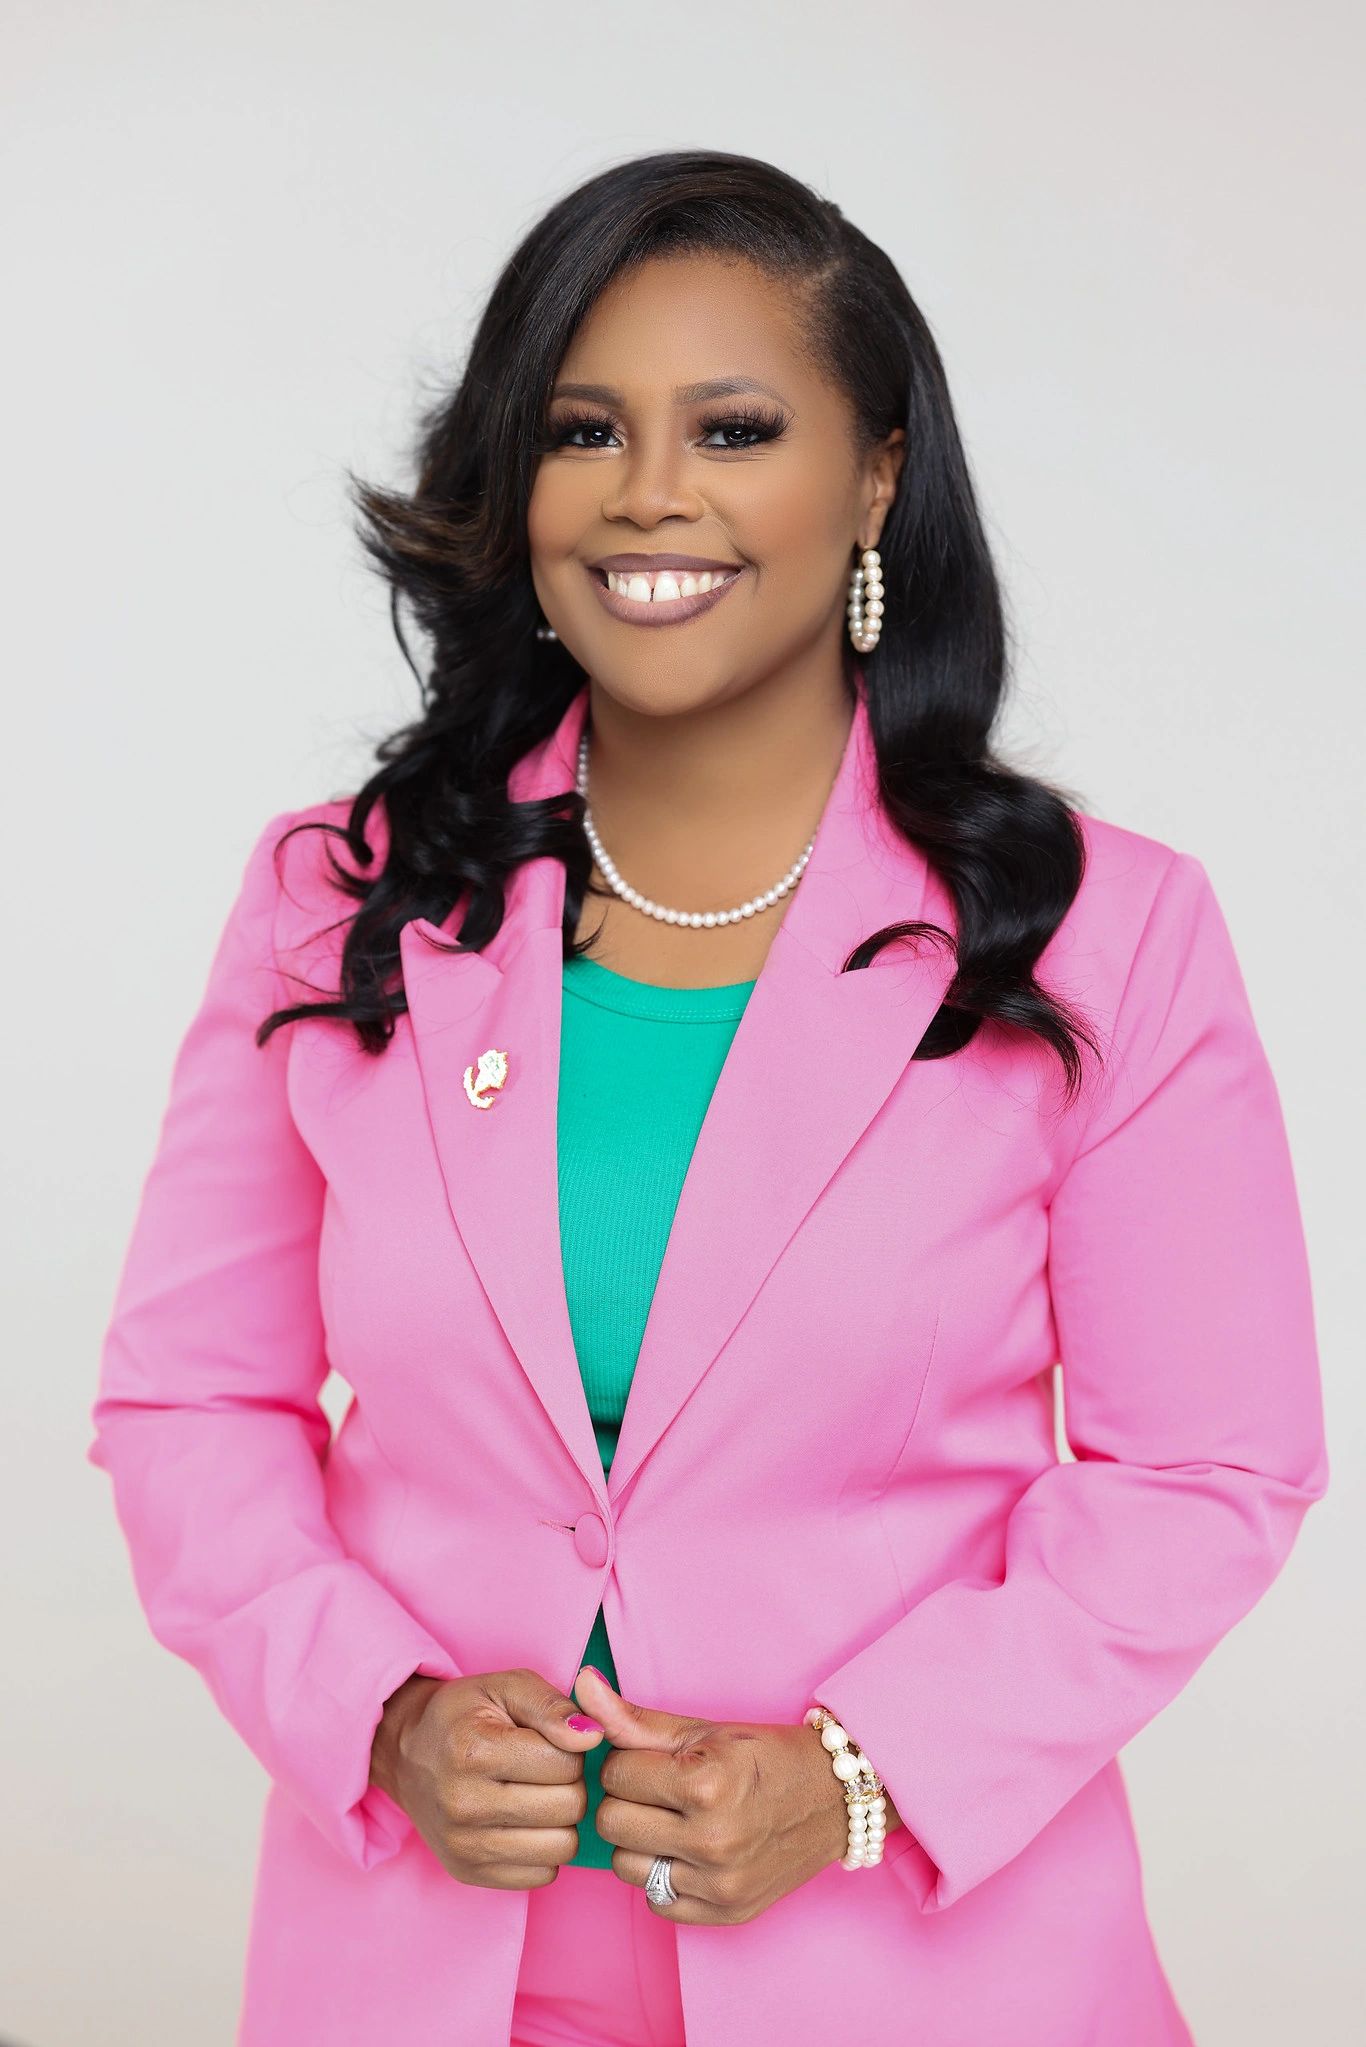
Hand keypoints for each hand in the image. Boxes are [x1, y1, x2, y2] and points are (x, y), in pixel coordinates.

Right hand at [369, 1667, 604, 1887]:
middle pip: (568, 1807)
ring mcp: (463, 1846)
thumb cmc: (465, 1714)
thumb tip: (593, 1736)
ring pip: (561, 1847)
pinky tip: (524, 1822)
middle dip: (570, 1783)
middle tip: (545, 1769)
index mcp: (474, 1751)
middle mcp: (463, 1804)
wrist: (406, 1753)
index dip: (569, 1747)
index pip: (566, 1762)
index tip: (547, 1741)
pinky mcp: (467, 1873)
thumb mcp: (506, 1687)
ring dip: (561, 1820)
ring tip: (538, 1795)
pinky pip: (542, 1875)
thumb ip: (552, 1706)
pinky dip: (544, 1849)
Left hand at [573, 1665, 902, 1924]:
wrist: (834, 1798)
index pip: (615, 1774)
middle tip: (659, 1790)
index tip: (654, 1761)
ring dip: (639, 1842)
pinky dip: (662, 1876)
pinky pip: (655, 1900)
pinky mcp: (725, 1913)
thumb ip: (633, 1716)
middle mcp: (712, 1839)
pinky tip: (687, 1852)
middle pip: (613, 1823)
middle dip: (627, 1801)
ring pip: (625, 1866)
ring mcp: (719, 1883)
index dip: (628, 1762)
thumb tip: (581, 1683)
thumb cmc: (764, 1756)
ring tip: (671, 1821)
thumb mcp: (701, 1729)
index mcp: (705, 1783)